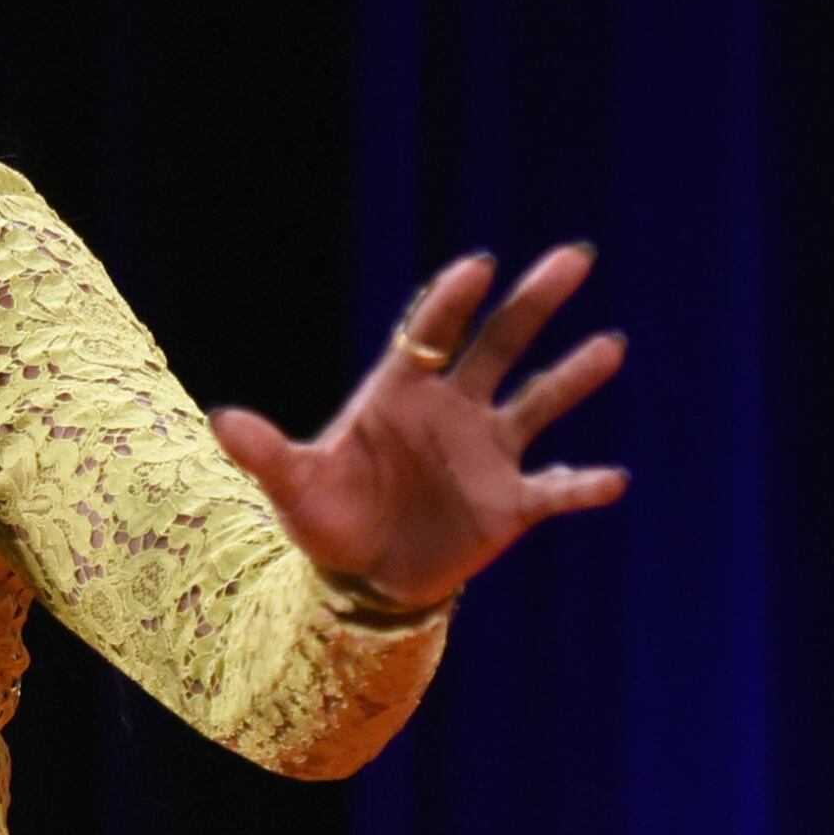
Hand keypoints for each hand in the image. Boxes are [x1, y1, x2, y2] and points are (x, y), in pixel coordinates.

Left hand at [212, 245, 628, 609]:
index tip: (477, 267)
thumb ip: (265, 452)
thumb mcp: (292, 487)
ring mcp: (487, 452)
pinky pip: (555, 489)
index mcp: (402, 391)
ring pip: (539, 402)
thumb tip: (222, 421)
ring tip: (609, 346)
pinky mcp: (510, 503)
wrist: (362, 576)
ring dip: (573, 376)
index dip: (452, 301)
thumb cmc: (328, 518)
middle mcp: (454, 409)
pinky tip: (611, 479)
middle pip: (500, 344)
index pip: (431, 333)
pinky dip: (582, 485)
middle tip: (573, 258)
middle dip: (533, 303)